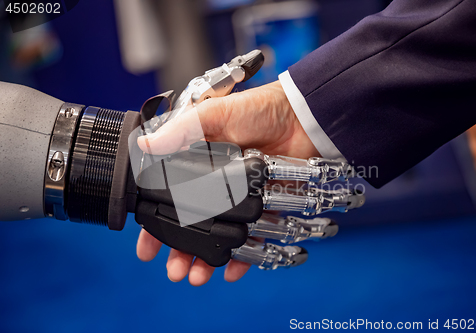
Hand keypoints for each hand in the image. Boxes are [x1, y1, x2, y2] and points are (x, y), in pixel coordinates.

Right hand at [136, 80, 318, 285]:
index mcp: (196, 162)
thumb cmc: (258, 109)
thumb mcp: (214, 113)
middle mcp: (214, 184)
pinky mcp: (263, 207)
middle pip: (191, 225)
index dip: (154, 223)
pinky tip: (230, 270)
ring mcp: (238, 198)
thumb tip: (144, 145)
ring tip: (195, 275)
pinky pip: (250, 238)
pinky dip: (241, 257)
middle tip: (173, 269)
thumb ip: (181, 130)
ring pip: (216, 235)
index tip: (146, 248)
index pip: (168, 198)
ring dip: (204, 258)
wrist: (302, 117)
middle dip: (178, 250)